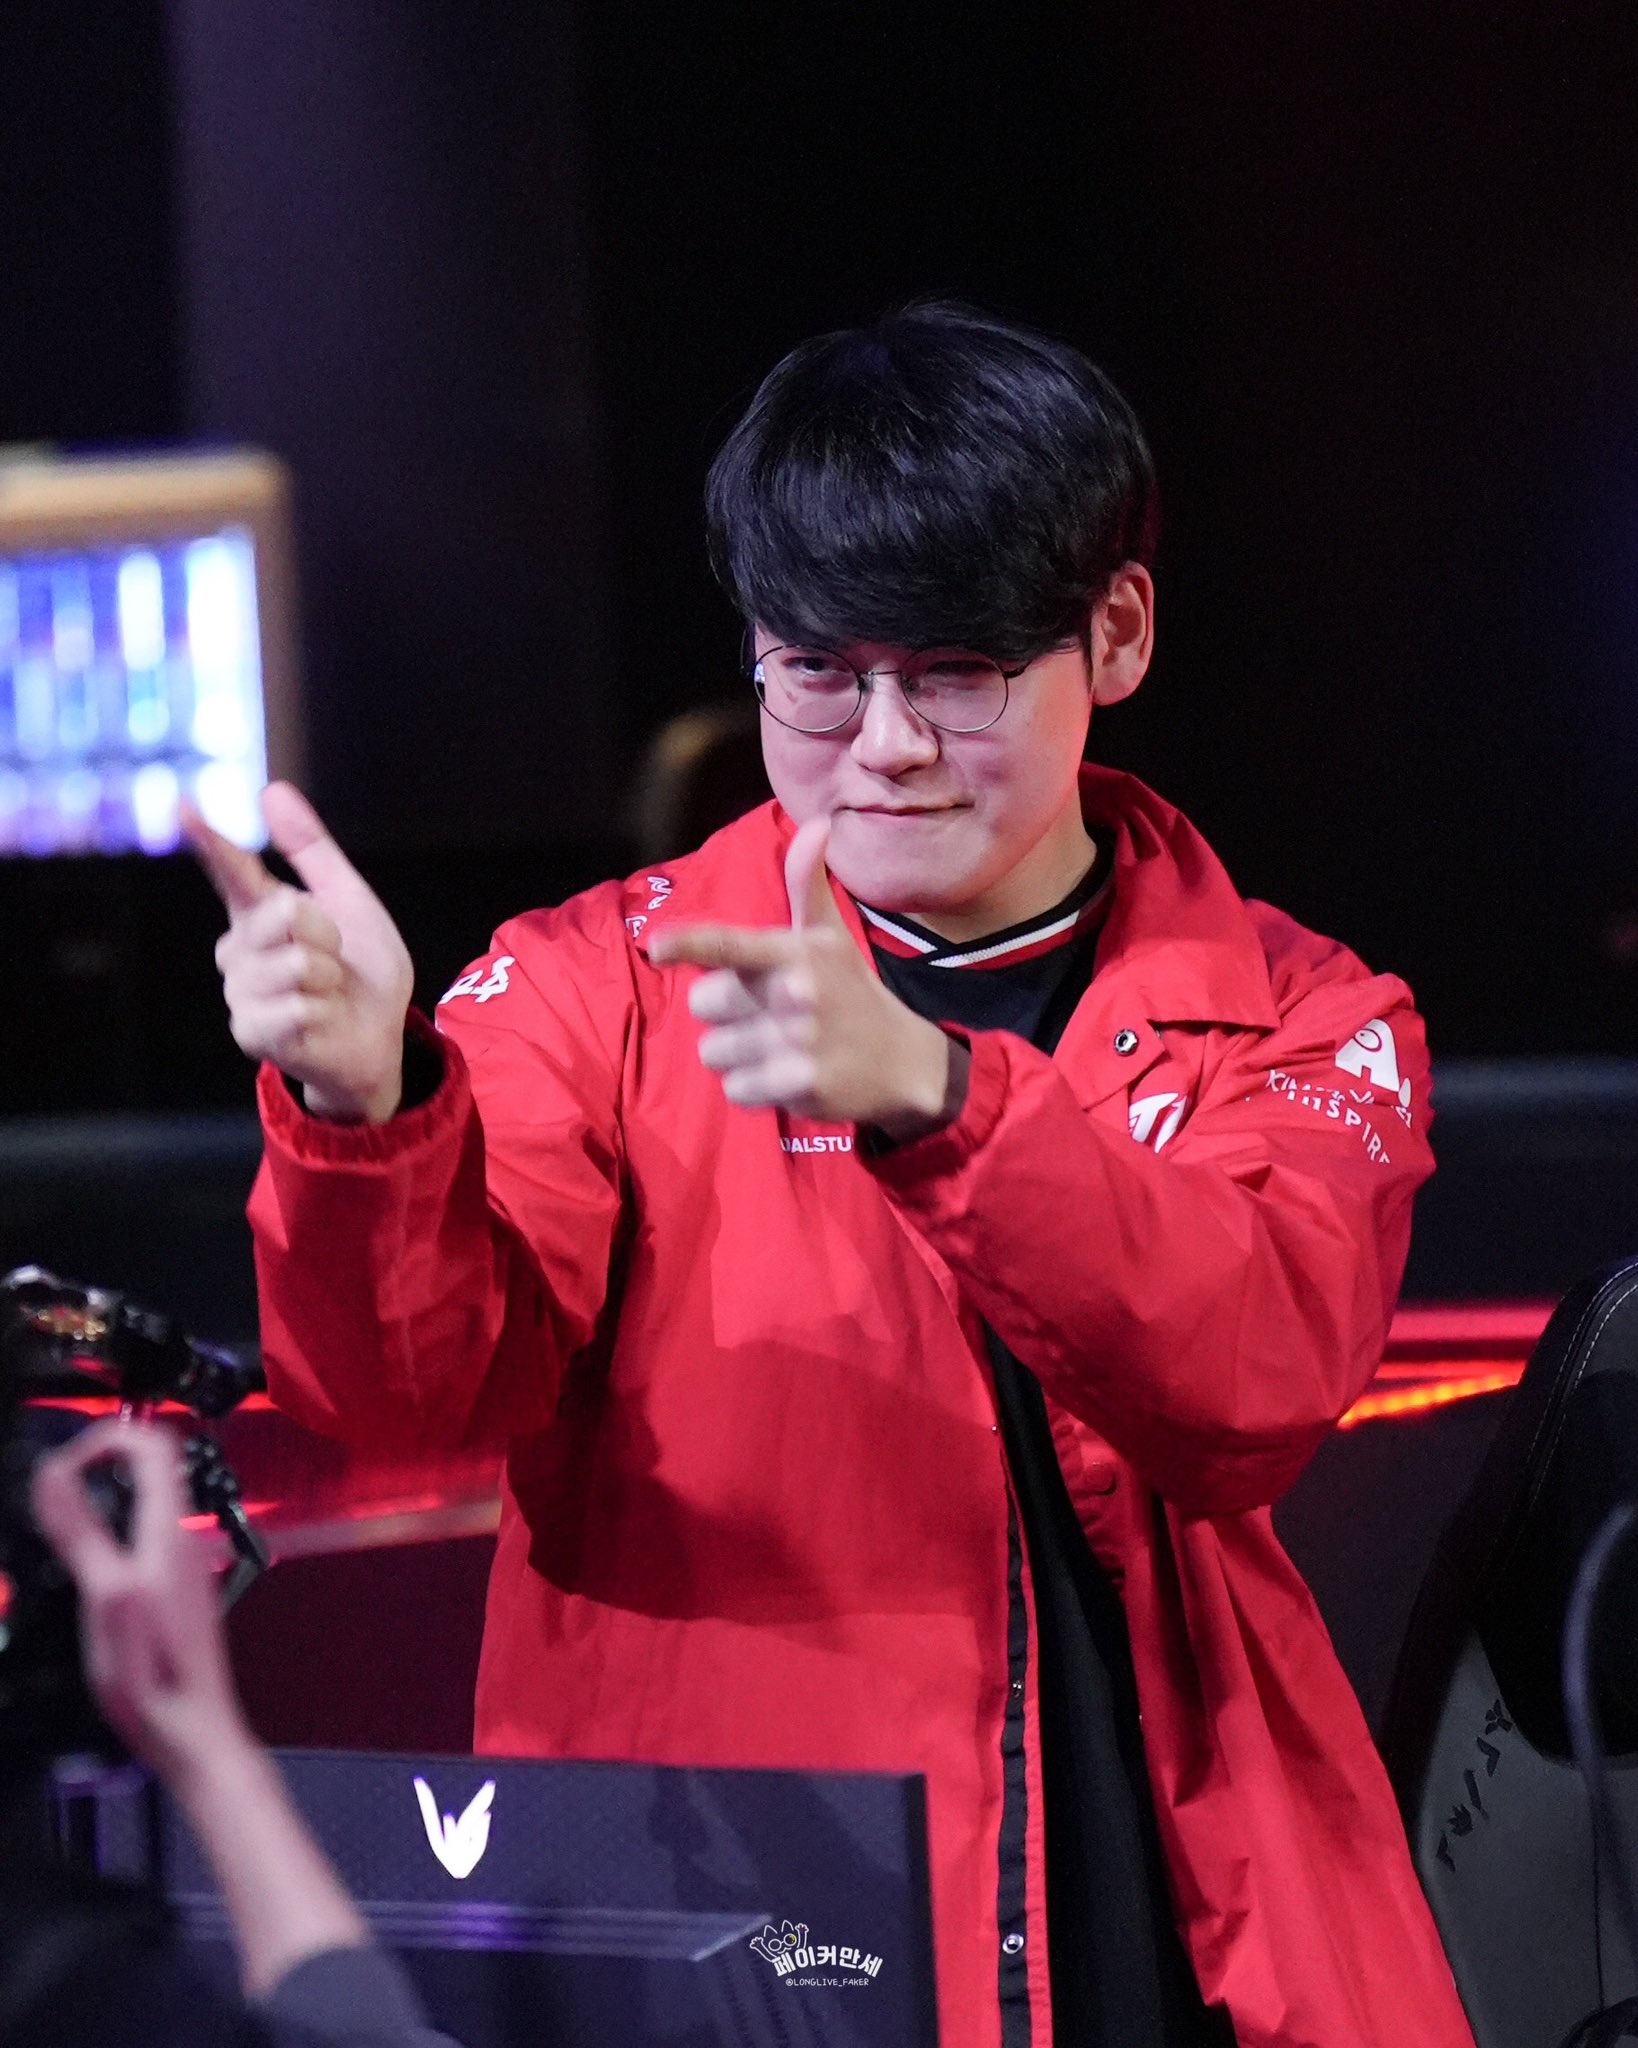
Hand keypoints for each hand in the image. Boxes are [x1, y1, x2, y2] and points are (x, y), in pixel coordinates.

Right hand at [30, 1419, 252, 1789]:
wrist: (193, 1731)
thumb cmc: (154, 1677)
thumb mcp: (106, 1596)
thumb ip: (82, 1532)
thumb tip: (55, 1474)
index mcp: (168, 1532)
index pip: (154, 1444)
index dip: (108, 1436)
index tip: (65, 1459)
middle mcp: (182, 1539)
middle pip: (152, 1467)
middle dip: (100, 1461)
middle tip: (55, 1484)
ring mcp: (182, 1563)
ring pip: (147, 1501)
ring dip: (104, 1495)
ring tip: (61, 1518)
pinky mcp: (176, 1589)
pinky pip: (144, 1535)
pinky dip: (112, 1528)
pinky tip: (86, 1562)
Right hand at [183, 782, 413, 1122]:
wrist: (379, 1037)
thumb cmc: (361, 971)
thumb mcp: (350, 902)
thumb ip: (311, 850)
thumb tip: (272, 790)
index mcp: (260, 912)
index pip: (231, 870)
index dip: (209, 840)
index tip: (183, 807)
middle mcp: (240, 949)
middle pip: (287, 912)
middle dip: (328, 935)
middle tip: (334, 961)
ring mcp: (242, 992)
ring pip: (297, 963)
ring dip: (330, 979)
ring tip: (327, 993)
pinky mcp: (251, 1032)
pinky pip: (298, 1006)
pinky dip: (325, 1012)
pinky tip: (319, 1022)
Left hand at [650, 816, 958, 1138]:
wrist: (904, 1061)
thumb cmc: (851, 992)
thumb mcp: (830, 937)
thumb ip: (807, 884)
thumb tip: (817, 823)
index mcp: (793, 953)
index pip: (731, 944)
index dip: (689, 944)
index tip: (657, 947)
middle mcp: (794, 993)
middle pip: (703, 1004)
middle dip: (724, 1012)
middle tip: (764, 1014)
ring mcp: (798, 1041)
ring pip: (714, 1051)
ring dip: (737, 1054)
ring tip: (776, 1048)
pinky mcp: (799, 1085)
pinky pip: (735, 1089)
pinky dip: (753, 1088)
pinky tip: (785, 1077)